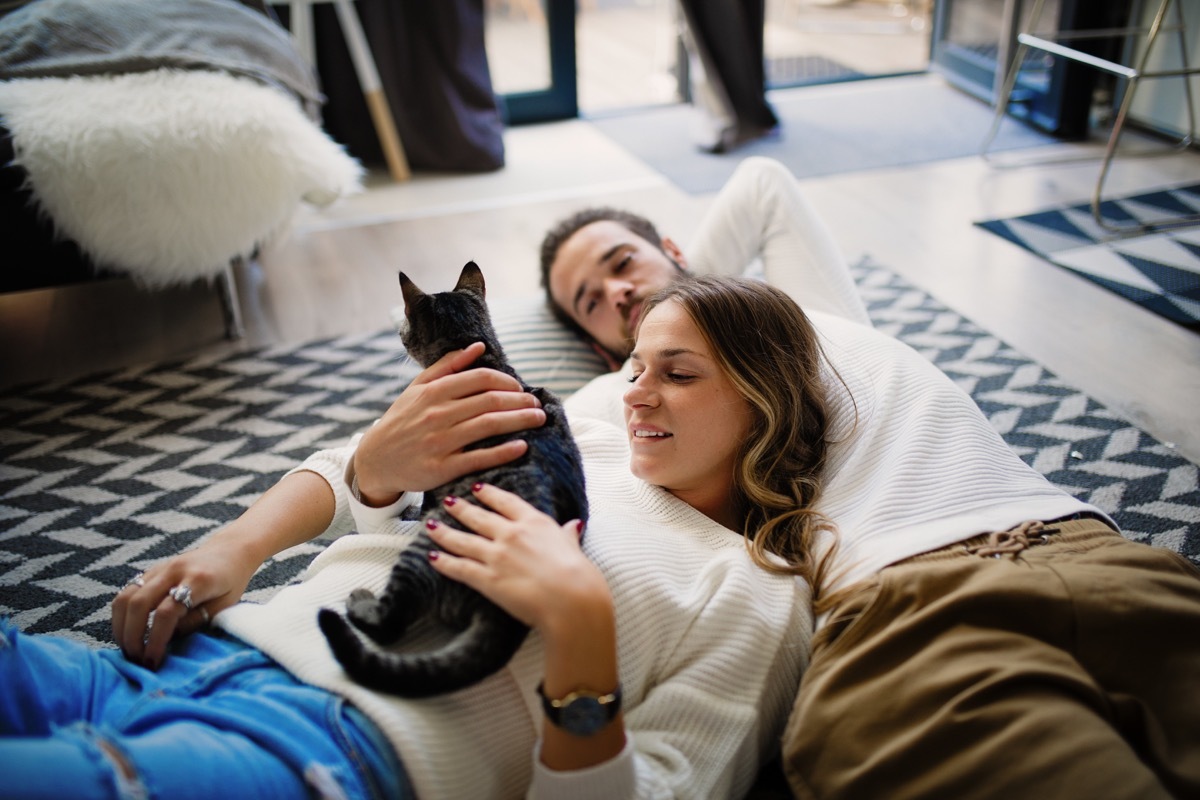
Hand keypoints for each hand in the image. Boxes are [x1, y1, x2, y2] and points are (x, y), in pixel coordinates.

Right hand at [111, 537, 256, 669]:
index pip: (167, 612)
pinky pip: (126, 592)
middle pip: (139, 603)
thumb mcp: (224, 606)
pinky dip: (121, 615)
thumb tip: (166, 640)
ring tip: (128, 649)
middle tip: (136, 660)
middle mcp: (174, 570)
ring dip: (120, 627)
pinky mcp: (150, 570)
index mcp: (198, 580)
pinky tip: (127, 632)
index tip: (153, 662)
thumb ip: (196, 622)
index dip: (156, 640)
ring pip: (125, 597)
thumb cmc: (231, 583)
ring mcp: (159, 568)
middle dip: (132, 637)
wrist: (230, 550)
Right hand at [353, 343, 545, 505]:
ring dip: (520, 421)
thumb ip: (448, 365)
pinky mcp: (441, 468)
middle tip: (538, 405)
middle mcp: (437, 414)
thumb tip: (478, 346)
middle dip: (521, 401)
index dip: (507, 382)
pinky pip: (479, 457)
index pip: (480, 379)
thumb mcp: (417, 388)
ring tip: (539, 420)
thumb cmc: (401, 421)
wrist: (375, 460)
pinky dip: (503, 451)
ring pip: (489, 426)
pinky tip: (522, 446)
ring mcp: (440, 441)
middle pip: (491, 401)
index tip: (520, 389)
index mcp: (434, 392)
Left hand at [425, 483, 607, 631]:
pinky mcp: (488, 579)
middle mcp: (511, 534)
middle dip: (460, 508)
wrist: (571, 599)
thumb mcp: (573, 546)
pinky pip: (460, 568)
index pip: (506, 502)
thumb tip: (573, 525)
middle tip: (448, 501)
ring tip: (431, 526)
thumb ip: (568, 534)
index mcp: (534, 522)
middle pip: (479, 517)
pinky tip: (432, 556)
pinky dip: (444, 562)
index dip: (489, 494)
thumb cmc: (579, 574)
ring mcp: (497, 556)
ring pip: (463, 540)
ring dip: (444, 532)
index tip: (478, 488)